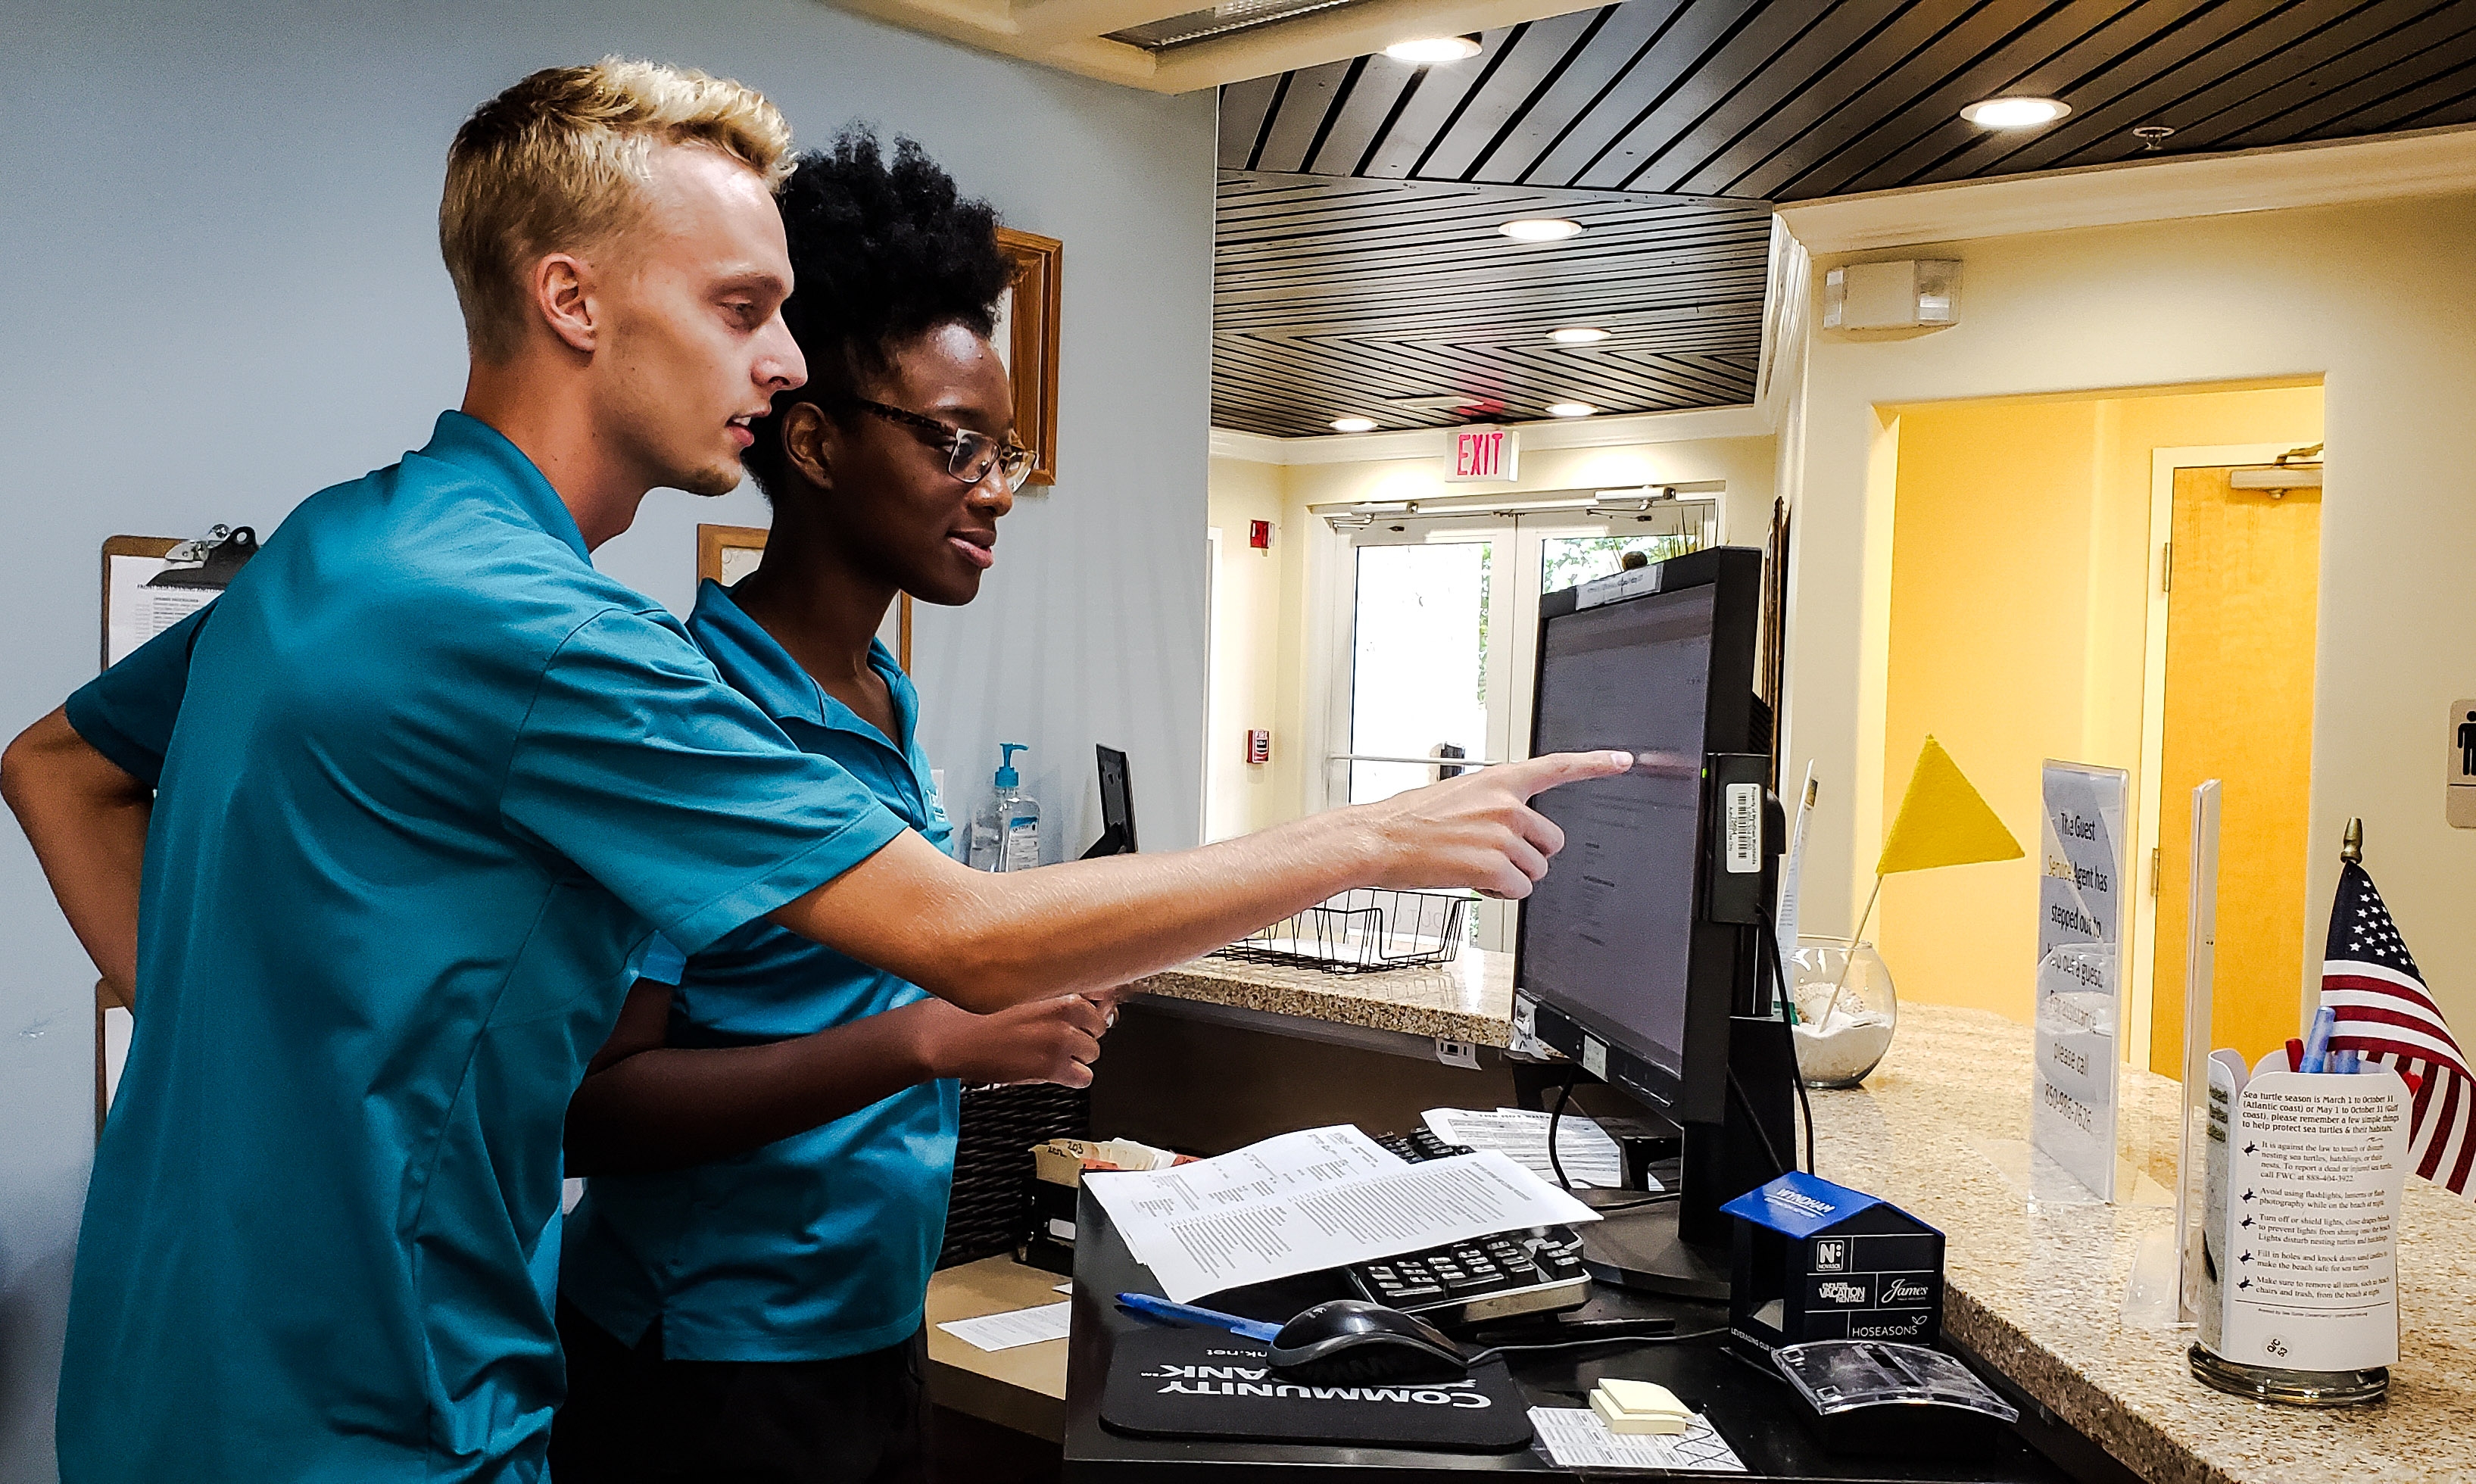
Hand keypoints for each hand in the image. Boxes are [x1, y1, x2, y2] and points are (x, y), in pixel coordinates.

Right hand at [914, 992, 1113, 1087]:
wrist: (949, 1035)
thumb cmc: (974, 1008)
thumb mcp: (1016, 984)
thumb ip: (1049, 987)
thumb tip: (1078, 996)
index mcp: (1058, 983)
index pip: (1102, 994)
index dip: (1091, 1006)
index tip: (1083, 1013)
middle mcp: (1066, 1008)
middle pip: (1099, 1025)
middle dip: (1082, 1032)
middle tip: (1057, 1035)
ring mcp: (1061, 1038)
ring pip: (1093, 1052)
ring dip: (1076, 1055)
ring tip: (1049, 1053)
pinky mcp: (1052, 1067)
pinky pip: (1084, 1078)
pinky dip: (1072, 1077)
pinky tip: (1053, 1071)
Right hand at [1354, 750, 1633, 899]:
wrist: (1377, 838)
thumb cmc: (1407, 820)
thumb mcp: (1456, 795)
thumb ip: (1491, 804)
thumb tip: (1510, 825)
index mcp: (1499, 780)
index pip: (1558, 766)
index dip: (1596, 764)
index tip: (1622, 760)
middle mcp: (1507, 804)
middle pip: (1551, 842)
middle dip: (1528, 855)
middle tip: (1492, 855)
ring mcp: (1503, 834)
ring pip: (1534, 871)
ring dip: (1508, 876)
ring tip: (1471, 865)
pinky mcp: (1494, 864)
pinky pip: (1518, 890)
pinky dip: (1497, 893)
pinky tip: (1471, 880)